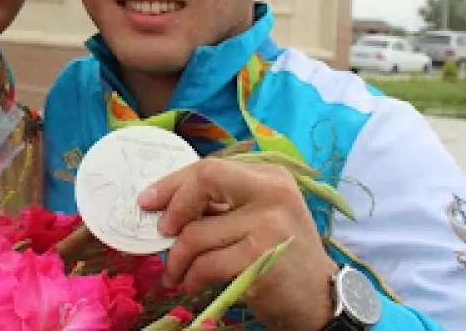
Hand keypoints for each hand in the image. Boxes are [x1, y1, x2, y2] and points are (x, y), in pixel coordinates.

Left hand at [139, 156, 338, 330]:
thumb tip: (162, 202)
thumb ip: (219, 203)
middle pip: (204, 180)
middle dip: (173, 206)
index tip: (148, 200)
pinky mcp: (260, 259)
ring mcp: (269, 225)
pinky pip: (206, 264)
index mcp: (270, 176)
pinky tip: (191, 283)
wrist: (317, 298)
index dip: (173, 183)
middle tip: (160, 233)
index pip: (210, 167)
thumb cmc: (279, 253)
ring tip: (174, 271)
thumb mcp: (256, 216)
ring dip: (176, 258)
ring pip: (197, 233)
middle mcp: (273, 193)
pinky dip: (191, 276)